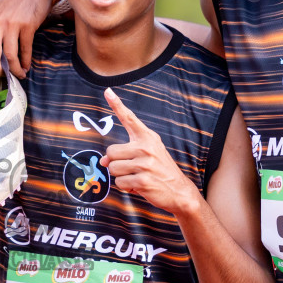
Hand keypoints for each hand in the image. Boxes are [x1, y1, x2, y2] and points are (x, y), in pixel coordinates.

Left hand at [101, 88, 199, 214]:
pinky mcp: (143, 181)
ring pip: (113, 168)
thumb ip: (125, 153)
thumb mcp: (147, 155)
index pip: (129, 118)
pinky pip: (120, 183)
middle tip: (131, 168)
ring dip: (121, 176)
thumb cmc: (159, 171)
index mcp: (147, 137)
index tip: (107, 91)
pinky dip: (126, 188)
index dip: (117, 105)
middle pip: (111, 151)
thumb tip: (103, 161)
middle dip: (116, 163)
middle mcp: (146, 147)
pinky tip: (139, 186)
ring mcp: (145, 164)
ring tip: (137, 177)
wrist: (179, 191)